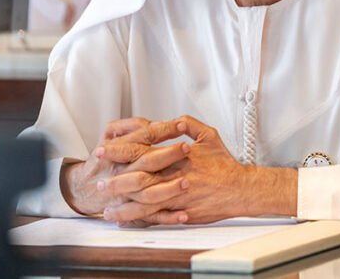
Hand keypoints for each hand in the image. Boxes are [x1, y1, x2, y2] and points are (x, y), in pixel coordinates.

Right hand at [60, 117, 189, 215]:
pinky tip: (183, 215)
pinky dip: (167, 217)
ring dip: (168, 189)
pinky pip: (151, 216)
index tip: (181, 125)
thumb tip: (157, 123)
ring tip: (186, 183)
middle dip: (168, 155)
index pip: (144, 136)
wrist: (85, 187)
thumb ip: (133, 126)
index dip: (163, 130)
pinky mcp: (133, 211)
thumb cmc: (104, 158)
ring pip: (148, 192)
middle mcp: (123, 172)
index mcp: (119, 150)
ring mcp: (127, 194)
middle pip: (146, 162)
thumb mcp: (110, 134)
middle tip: (187, 149)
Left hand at [100, 115, 296, 225]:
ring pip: (144, 201)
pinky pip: (156, 217)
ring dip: (124, 204)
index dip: (120, 150)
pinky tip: (127, 220)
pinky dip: (139, 219)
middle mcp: (173, 175)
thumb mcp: (209, 136)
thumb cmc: (224, 163)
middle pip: (138, 177)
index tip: (103, 150)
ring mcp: (176, 196)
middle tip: (99, 183)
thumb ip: (189, 124)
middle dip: (116, 180)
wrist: (240, 189)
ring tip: (107, 208)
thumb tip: (174, 119)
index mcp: (176, 156)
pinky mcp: (181, 212)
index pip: (141, 149)